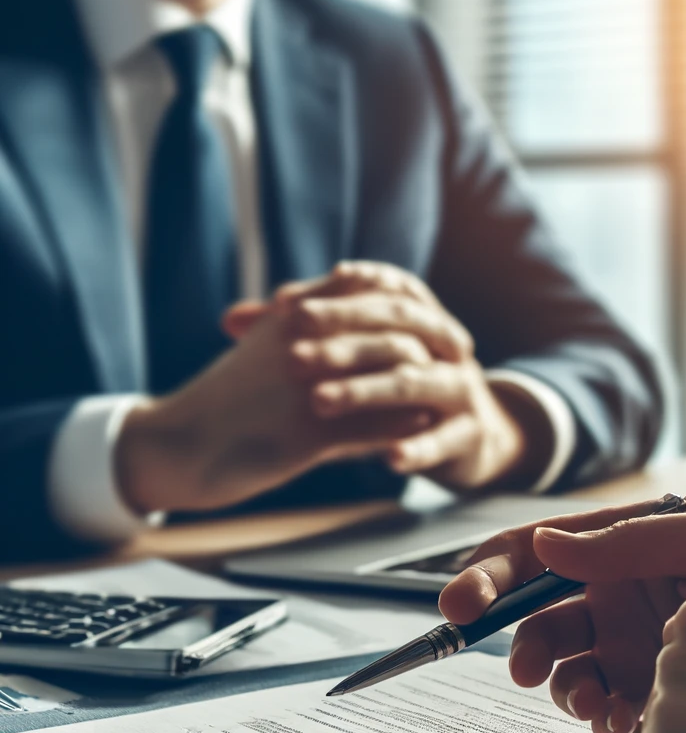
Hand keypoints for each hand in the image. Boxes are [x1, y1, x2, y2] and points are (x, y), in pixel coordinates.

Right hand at [115, 310, 427, 513]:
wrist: (174, 446)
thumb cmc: (223, 402)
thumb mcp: (262, 350)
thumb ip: (304, 330)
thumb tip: (347, 318)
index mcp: (292, 317)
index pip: (366, 286)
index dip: (410, 299)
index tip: (438, 317)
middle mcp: (305, 342)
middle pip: (391, 321)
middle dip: (435, 336)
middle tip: (464, 351)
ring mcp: (308, 387)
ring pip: (390, 368)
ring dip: (428, 377)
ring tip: (456, 388)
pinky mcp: (307, 436)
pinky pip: (373, 425)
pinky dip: (405, 426)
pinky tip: (428, 429)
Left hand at [224, 262, 545, 490]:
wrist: (468, 433)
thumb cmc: (397, 385)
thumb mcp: (357, 356)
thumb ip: (304, 336)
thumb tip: (231, 321)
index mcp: (418, 313)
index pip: (379, 289)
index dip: (332, 297)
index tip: (282, 307)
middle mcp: (446, 343)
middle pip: (399, 328)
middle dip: (345, 339)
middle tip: (292, 355)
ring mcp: (461, 386)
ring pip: (417, 380)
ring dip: (368, 390)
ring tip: (320, 402)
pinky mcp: (469, 431)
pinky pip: (445, 438)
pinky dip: (418, 447)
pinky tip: (387, 458)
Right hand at [438, 501, 685, 732]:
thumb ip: (626, 541)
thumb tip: (547, 544)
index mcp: (619, 548)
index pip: (535, 553)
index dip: (488, 575)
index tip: (460, 602)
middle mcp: (614, 595)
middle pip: (537, 617)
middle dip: (519, 644)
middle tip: (522, 669)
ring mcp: (628, 644)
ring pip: (563, 668)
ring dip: (562, 688)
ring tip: (595, 704)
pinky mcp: (647, 688)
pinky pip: (600, 704)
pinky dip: (597, 715)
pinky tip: (620, 719)